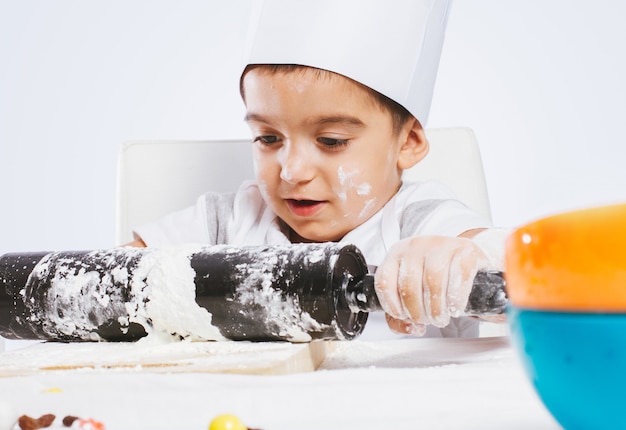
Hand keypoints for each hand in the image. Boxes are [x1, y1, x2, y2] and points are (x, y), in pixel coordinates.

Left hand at [374, 236, 489, 335]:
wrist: (467, 257)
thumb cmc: (436, 275)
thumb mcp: (412, 292)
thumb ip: (401, 316)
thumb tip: (409, 328)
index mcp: (396, 254)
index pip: (384, 281)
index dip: (392, 305)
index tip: (404, 317)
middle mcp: (415, 246)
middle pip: (409, 285)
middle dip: (417, 312)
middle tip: (426, 321)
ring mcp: (440, 245)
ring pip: (432, 282)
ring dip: (436, 309)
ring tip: (440, 318)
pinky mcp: (464, 249)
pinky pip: (458, 277)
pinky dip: (455, 300)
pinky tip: (455, 308)